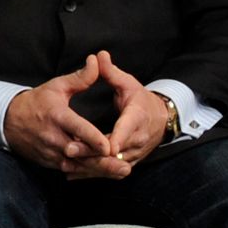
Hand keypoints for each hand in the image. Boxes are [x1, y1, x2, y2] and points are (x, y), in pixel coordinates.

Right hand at [3, 56, 115, 170]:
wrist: (9, 121)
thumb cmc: (37, 102)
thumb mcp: (56, 86)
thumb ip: (80, 77)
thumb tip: (97, 61)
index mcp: (56, 116)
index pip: (76, 128)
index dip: (92, 138)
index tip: (108, 146)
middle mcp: (53, 137)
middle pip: (80, 153)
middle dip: (102, 161)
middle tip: (124, 165)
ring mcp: (51, 152)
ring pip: (78, 165)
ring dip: (100, 170)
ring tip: (122, 171)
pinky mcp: (50, 162)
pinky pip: (71, 170)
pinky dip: (89, 172)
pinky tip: (108, 174)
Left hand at [59, 52, 168, 180]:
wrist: (161, 120)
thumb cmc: (142, 100)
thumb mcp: (129, 83)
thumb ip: (111, 72)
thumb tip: (99, 55)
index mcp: (137, 117)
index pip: (126, 129)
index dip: (115, 137)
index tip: (104, 144)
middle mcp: (137, 139)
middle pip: (114, 150)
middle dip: (92, 152)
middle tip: (69, 149)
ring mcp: (133, 153)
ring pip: (110, 164)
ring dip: (89, 165)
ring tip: (65, 163)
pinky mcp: (127, 162)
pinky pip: (109, 170)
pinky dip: (91, 172)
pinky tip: (71, 172)